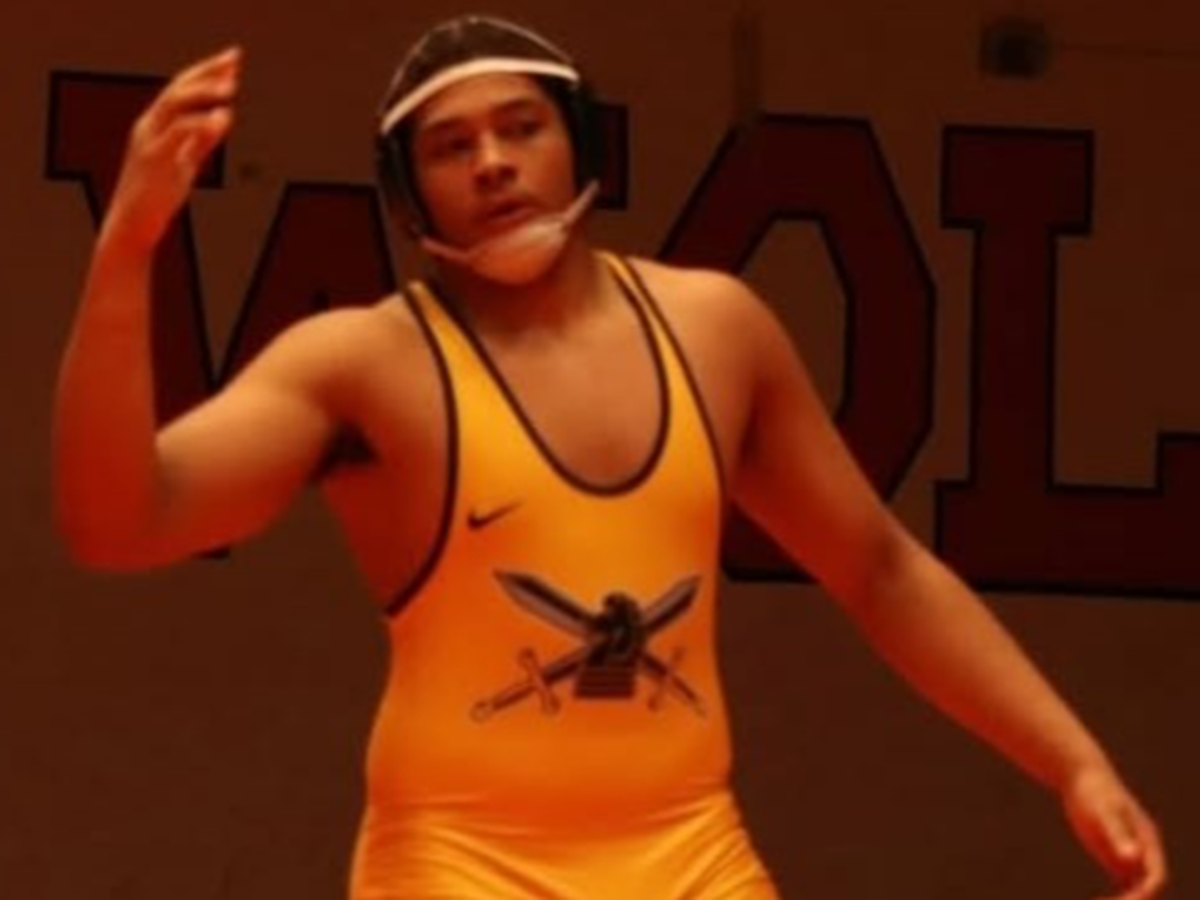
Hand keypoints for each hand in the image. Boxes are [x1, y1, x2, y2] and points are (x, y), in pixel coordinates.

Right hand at [104, 46, 241, 251]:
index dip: (206, 72)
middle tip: (235, 60)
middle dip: (207, 72)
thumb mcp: (183, 161)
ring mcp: (149, 141)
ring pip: (174, 104)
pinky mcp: (154, 160)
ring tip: (231, 89)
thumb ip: (201, 140)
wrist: (131, 227)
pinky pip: (177, 134)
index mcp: (154, 124)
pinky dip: (200, 124)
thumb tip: (223, 117)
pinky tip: (222, 119)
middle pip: (178, 87)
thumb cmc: (156, 196)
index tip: (233, 60)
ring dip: (204, 93)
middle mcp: (149, 126)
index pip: (181, 87)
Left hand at [1062, 763, 1166, 898]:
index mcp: (1147, 841)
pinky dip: (1116, 897)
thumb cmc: (1094, 792)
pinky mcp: (1113, 856)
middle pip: (1147, 886)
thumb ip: (1117, 834)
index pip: (1155, 876)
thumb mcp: (1104, 811)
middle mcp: (1143, 851)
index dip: (1144, 893)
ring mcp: (1129, 855)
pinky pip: (1122, 884)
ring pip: (1136, 888)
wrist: (1081, 777)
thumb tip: (1133, 857)